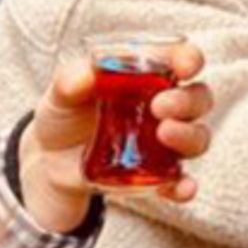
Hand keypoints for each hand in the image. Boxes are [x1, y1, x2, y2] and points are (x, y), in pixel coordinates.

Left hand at [21, 44, 212, 232]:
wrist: (49, 159)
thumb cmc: (65, 113)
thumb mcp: (61, 92)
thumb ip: (70, 79)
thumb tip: (86, 75)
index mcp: (149, 76)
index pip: (182, 60)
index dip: (190, 59)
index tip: (185, 66)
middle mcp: (165, 107)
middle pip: (198, 98)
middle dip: (187, 101)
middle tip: (159, 106)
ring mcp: (164, 142)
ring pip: (197, 137)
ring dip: (189, 136)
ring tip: (164, 134)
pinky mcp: (156, 175)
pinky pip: (180, 181)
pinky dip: (184, 186)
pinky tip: (181, 189)